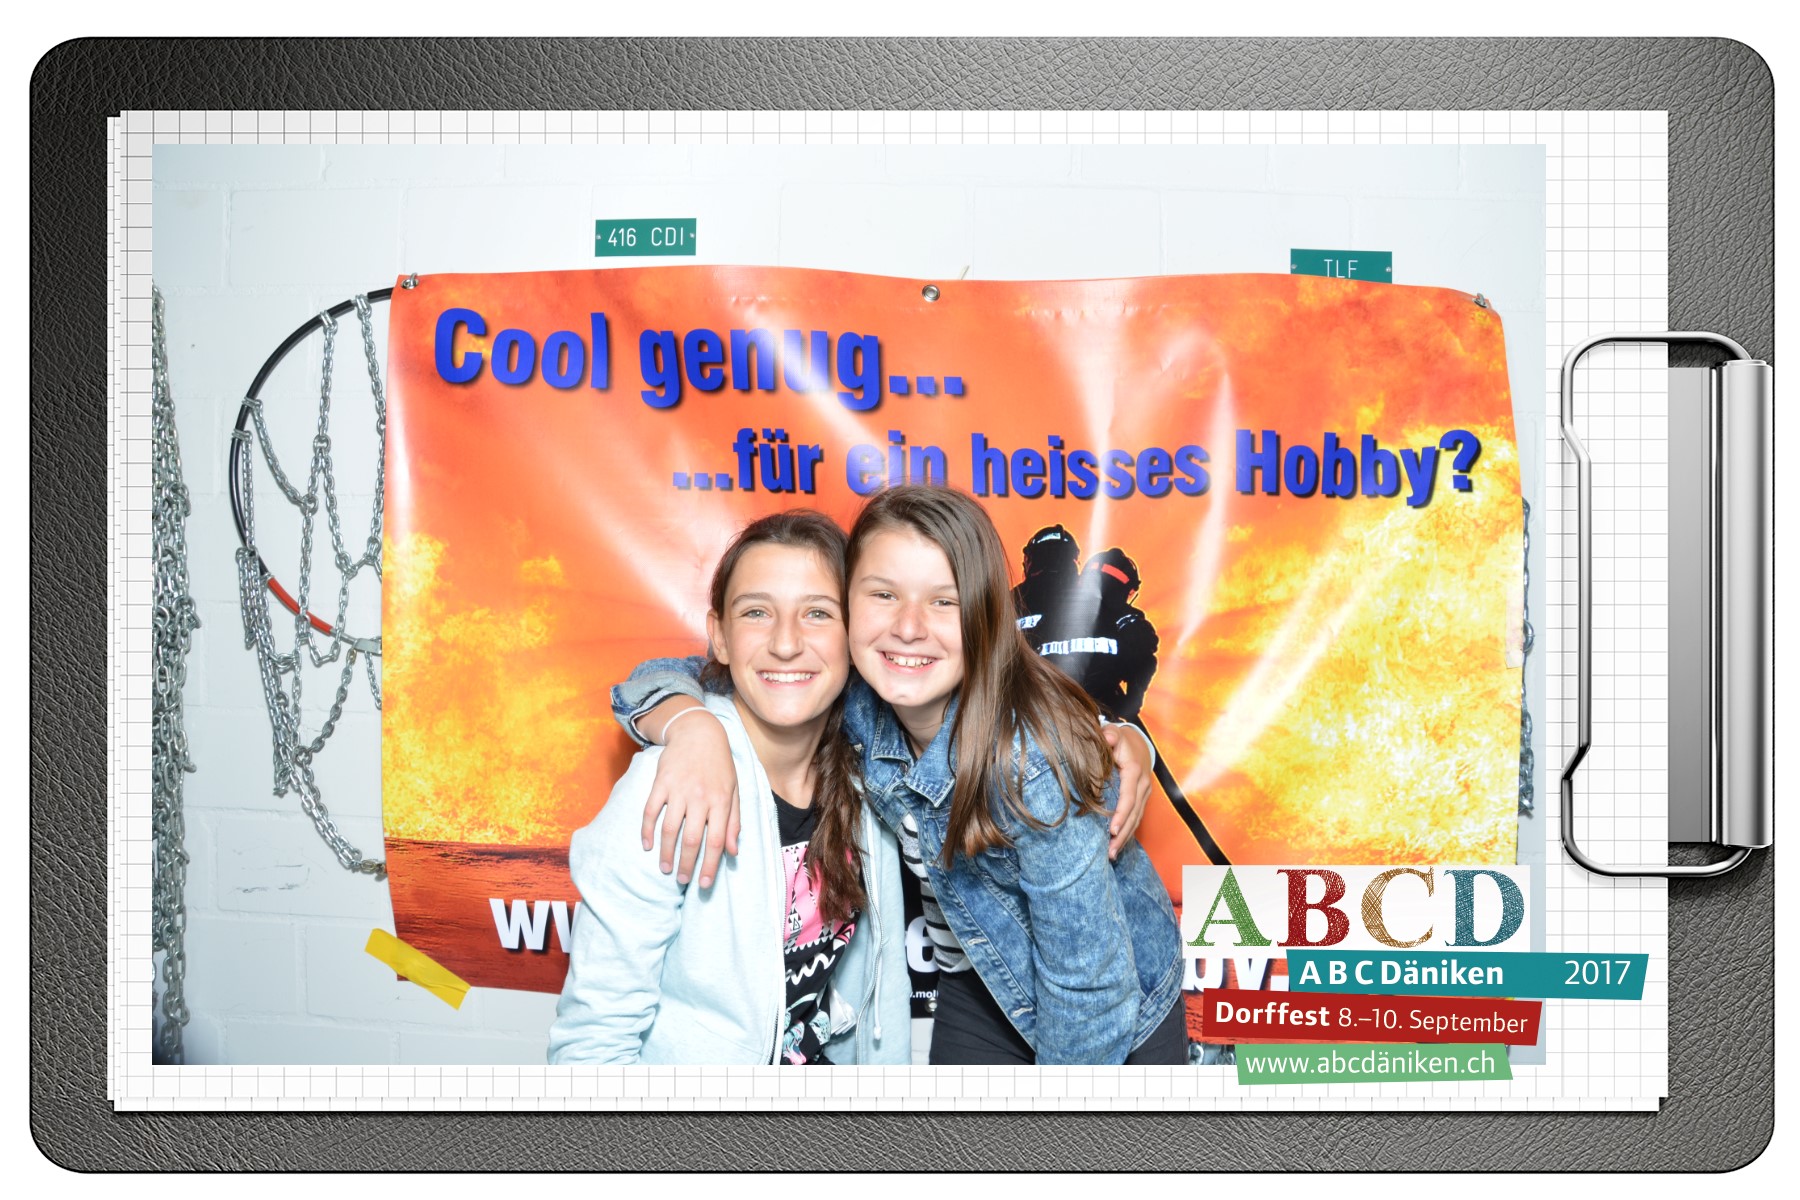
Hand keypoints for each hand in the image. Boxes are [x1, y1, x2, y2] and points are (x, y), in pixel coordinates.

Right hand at [639, 711, 740, 886]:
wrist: (699, 732)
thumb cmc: (720, 765)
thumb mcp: (735, 790)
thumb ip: (735, 822)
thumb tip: (733, 852)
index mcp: (721, 802)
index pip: (716, 841)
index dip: (710, 866)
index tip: (705, 884)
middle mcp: (700, 798)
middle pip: (692, 840)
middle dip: (686, 865)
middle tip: (682, 880)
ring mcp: (679, 790)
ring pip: (670, 829)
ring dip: (666, 853)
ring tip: (665, 869)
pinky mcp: (661, 783)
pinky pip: (650, 811)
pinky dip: (647, 830)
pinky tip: (648, 845)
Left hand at [1101, 722, 1152, 860]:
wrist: (1137, 741)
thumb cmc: (1119, 739)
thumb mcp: (1114, 733)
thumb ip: (1109, 735)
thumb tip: (1108, 737)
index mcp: (1134, 770)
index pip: (1128, 795)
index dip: (1121, 814)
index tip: (1112, 830)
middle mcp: (1142, 784)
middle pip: (1134, 812)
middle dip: (1123, 833)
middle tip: (1110, 852)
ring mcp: (1144, 792)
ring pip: (1137, 818)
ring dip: (1126, 837)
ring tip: (1112, 854)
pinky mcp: (1142, 798)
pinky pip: (1136, 817)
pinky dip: (1128, 831)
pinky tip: (1118, 845)